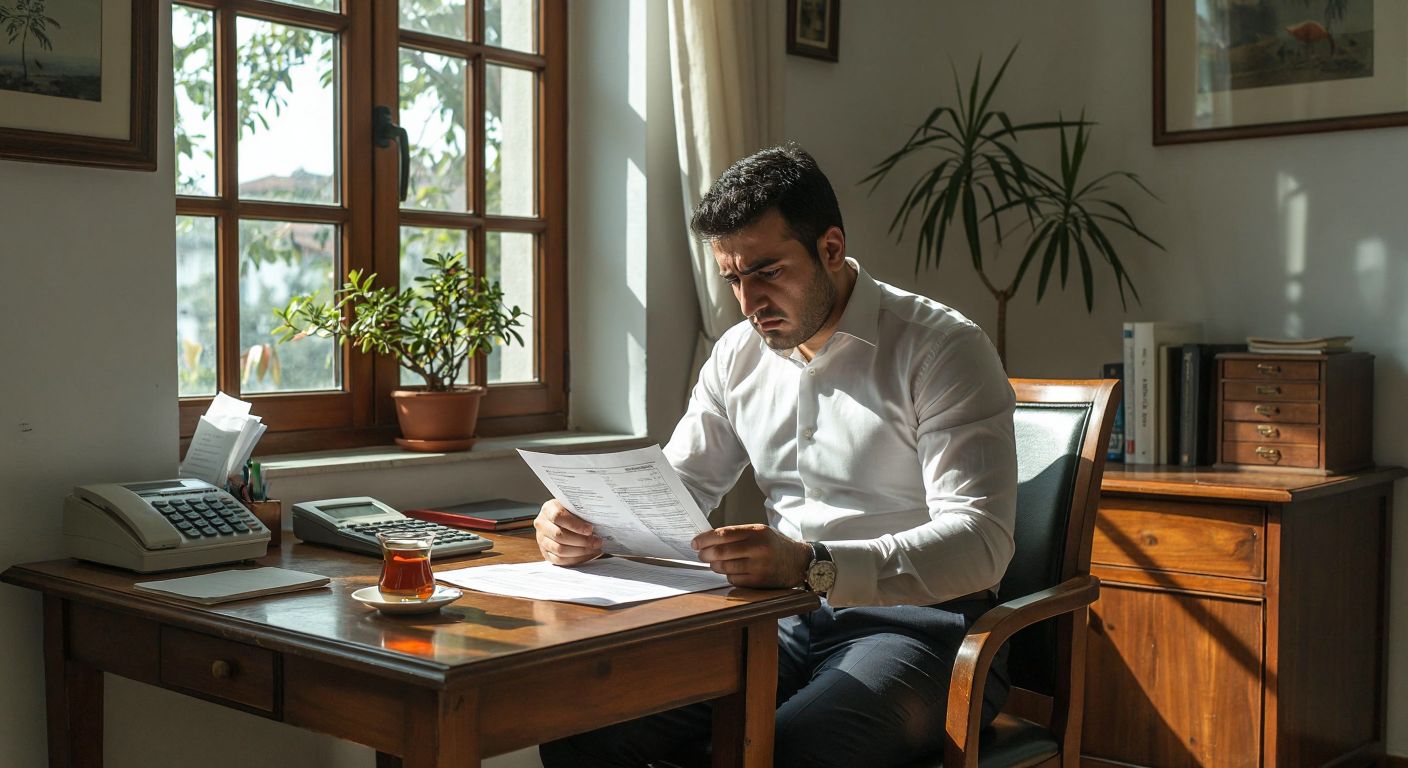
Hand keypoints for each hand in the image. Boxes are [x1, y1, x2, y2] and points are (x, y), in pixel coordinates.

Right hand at [534, 499, 602, 565]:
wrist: (559, 520)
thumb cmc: (570, 512)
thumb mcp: (574, 507)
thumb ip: (582, 513)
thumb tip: (600, 522)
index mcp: (548, 509)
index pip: (558, 517)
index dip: (575, 525)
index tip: (590, 529)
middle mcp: (542, 525)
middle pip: (560, 536)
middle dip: (582, 541)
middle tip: (597, 541)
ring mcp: (542, 540)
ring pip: (560, 550)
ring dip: (580, 551)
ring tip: (594, 548)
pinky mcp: (546, 553)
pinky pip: (560, 560)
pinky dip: (576, 559)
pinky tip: (587, 555)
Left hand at [691, 524, 812, 588]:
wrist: (798, 562)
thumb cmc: (774, 545)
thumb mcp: (760, 532)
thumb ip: (737, 534)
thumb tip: (709, 539)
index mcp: (757, 532)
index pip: (724, 534)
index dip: (705, 539)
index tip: (695, 543)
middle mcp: (758, 548)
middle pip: (721, 552)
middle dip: (705, 554)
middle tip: (700, 554)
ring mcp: (759, 566)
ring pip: (725, 567)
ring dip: (714, 565)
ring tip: (714, 562)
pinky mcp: (758, 581)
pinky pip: (733, 579)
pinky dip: (728, 575)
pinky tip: (731, 571)